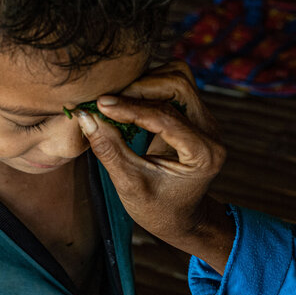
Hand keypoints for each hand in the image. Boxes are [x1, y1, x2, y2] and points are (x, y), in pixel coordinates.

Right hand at [77, 61, 233, 272]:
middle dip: (140, 88)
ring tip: (116, 101)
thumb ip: (109, 150)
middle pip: (178, 85)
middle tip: (106, 102)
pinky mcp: (194, 113)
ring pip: (177, 78)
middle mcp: (211, 132)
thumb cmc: (157, 208)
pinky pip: (173, 85)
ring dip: (145, 83)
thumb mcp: (130, 184)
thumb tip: (85, 116)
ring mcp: (205, 120)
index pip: (167, 117)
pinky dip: (149, 87)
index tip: (100, 105)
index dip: (131, 108)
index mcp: (203, 154)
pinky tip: (128, 102)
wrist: (180, 216)